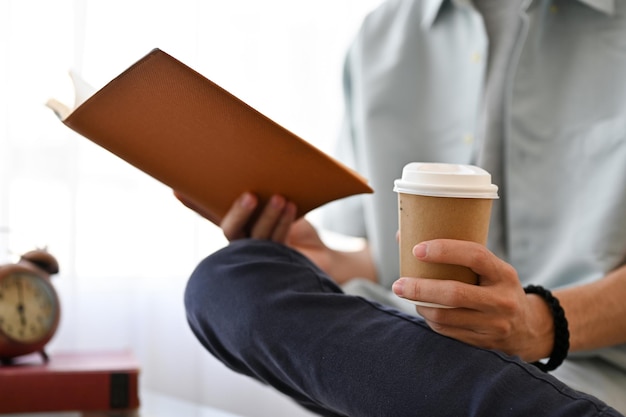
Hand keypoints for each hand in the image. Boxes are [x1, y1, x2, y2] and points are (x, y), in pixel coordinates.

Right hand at [176, 190, 336, 273]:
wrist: (321, 255)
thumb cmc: (295, 224)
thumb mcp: (282, 200)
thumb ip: (270, 188)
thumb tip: (265, 157)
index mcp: (238, 224)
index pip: (211, 213)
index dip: (194, 204)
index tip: (177, 189)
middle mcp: (242, 241)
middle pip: (230, 229)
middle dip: (239, 212)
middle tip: (250, 195)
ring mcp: (259, 253)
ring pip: (257, 237)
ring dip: (268, 216)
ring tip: (281, 198)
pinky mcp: (277, 261)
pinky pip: (278, 242)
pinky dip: (284, 223)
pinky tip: (292, 208)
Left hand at [392, 239, 553, 361]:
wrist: (528, 326)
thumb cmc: (497, 286)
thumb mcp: (491, 268)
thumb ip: (458, 254)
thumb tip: (404, 234)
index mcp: (504, 273)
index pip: (475, 256)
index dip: (445, 251)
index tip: (417, 249)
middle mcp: (502, 300)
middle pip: (454, 294)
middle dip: (421, 288)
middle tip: (398, 284)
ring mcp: (494, 324)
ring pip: (446, 317)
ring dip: (421, 306)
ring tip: (407, 295)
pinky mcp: (484, 342)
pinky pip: (448, 331)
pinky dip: (430, 319)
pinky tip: (423, 309)